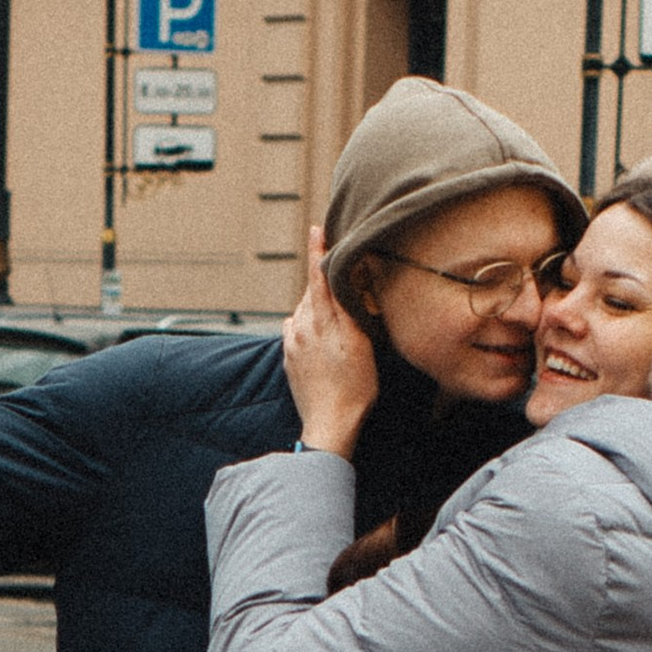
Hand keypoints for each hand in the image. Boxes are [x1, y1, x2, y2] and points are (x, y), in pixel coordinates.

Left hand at [282, 227, 378, 458]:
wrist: (329, 423)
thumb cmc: (355, 387)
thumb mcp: (362, 344)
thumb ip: (350, 310)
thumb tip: (346, 281)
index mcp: (321, 321)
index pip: (318, 277)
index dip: (318, 251)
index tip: (316, 228)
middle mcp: (301, 327)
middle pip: (311, 292)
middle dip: (323, 279)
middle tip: (339, 269)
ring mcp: (292, 343)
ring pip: (304, 310)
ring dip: (317, 304)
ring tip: (336, 310)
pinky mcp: (289, 357)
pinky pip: (296, 329)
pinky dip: (308, 323)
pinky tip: (322, 333)